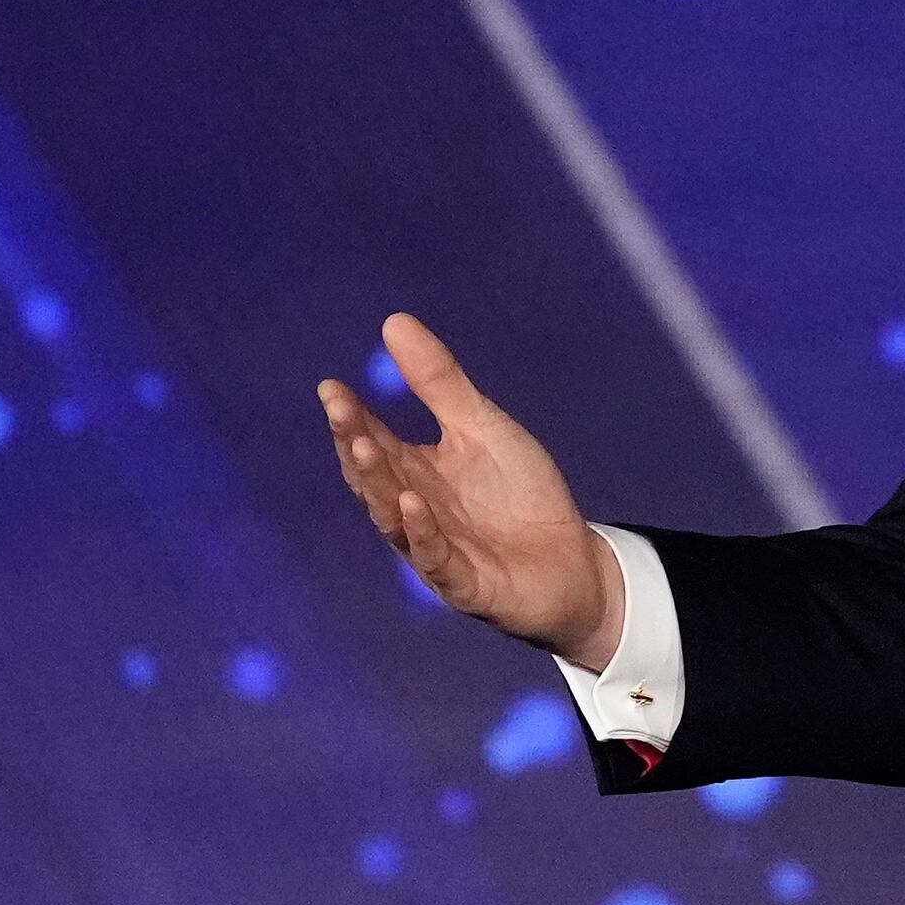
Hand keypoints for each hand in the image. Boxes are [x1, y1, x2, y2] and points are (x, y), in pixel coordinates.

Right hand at [316, 313, 623, 668]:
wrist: (572, 562)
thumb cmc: (520, 495)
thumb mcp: (484, 428)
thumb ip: (440, 383)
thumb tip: (393, 322)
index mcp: (416, 473)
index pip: (375, 441)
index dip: (352, 417)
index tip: (331, 387)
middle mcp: (415, 511)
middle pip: (376, 477)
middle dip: (356, 444)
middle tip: (340, 410)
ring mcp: (436, 549)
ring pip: (394, 518)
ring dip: (379, 484)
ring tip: (364, 446)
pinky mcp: (465, 582)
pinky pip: (436, 558)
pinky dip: (422, 532)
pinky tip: (411, 503)